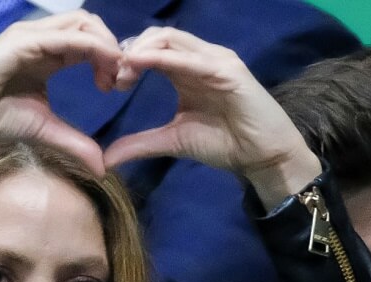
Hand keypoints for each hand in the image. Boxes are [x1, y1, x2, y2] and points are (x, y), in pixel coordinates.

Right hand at [0, 11, 122, 173]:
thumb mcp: (44, 130)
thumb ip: (74, 143)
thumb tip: (102, 168)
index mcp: (48, 53)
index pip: (89, 39)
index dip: (110, 58)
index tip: (117, 87)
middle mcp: (42, 38)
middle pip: (91, 24)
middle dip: (114, 48)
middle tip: (120, 81)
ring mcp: (32, 36)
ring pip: (83, 23)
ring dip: (107, 46)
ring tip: (112, 78)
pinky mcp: (23, 42)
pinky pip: (67, 37)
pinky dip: (93, 49)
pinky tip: (104, 71)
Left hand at [104, 27, 320, 206]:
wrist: (263, 157)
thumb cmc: (225, 144)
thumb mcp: (174, 141)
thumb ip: (142, 143)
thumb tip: (107, 158)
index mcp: (187, 70)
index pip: (152, 49)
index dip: (128, 59)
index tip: (111, 83)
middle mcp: (200, 59)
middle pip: (159, 36)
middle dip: (132, 50)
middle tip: (115, 77)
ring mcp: (215, 60)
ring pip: (172, 38)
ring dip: (144, 50)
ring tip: (125, 69)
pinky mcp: (228, 70)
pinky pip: (192, 57)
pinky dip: (165, 57)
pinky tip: (145, 64)